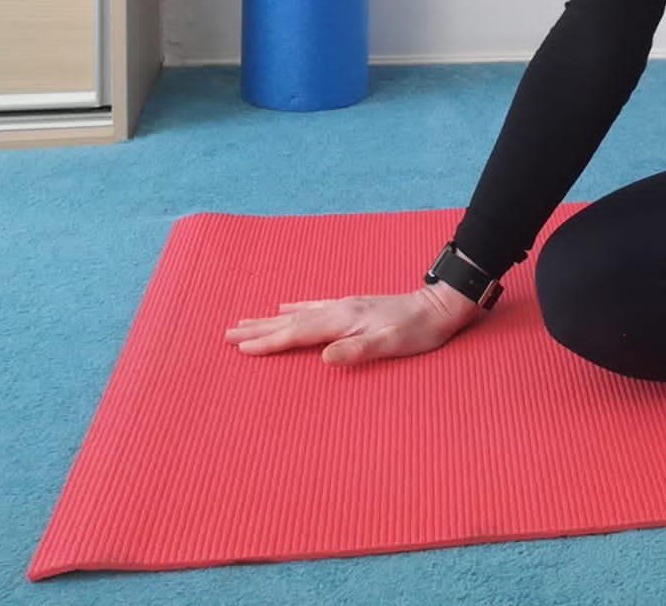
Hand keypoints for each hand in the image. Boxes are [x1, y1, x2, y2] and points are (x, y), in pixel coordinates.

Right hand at [224, 283, 481, 364]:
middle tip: (226, 333)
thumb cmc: (417, 331)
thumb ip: (357, 351)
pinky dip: (295, 308)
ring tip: (245, 321)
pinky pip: (313, 306)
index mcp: (342, 321)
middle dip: (258, 329)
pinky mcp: (352, 306)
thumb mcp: (390, 345)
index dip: (269, 342)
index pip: (297, 334)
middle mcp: (338, 310)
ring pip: (297, 313)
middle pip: (289, 321)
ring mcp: (344, 306)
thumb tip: (324, 358)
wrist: (438, 306)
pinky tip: (286, 307)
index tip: (240, 348)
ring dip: (270, 319)